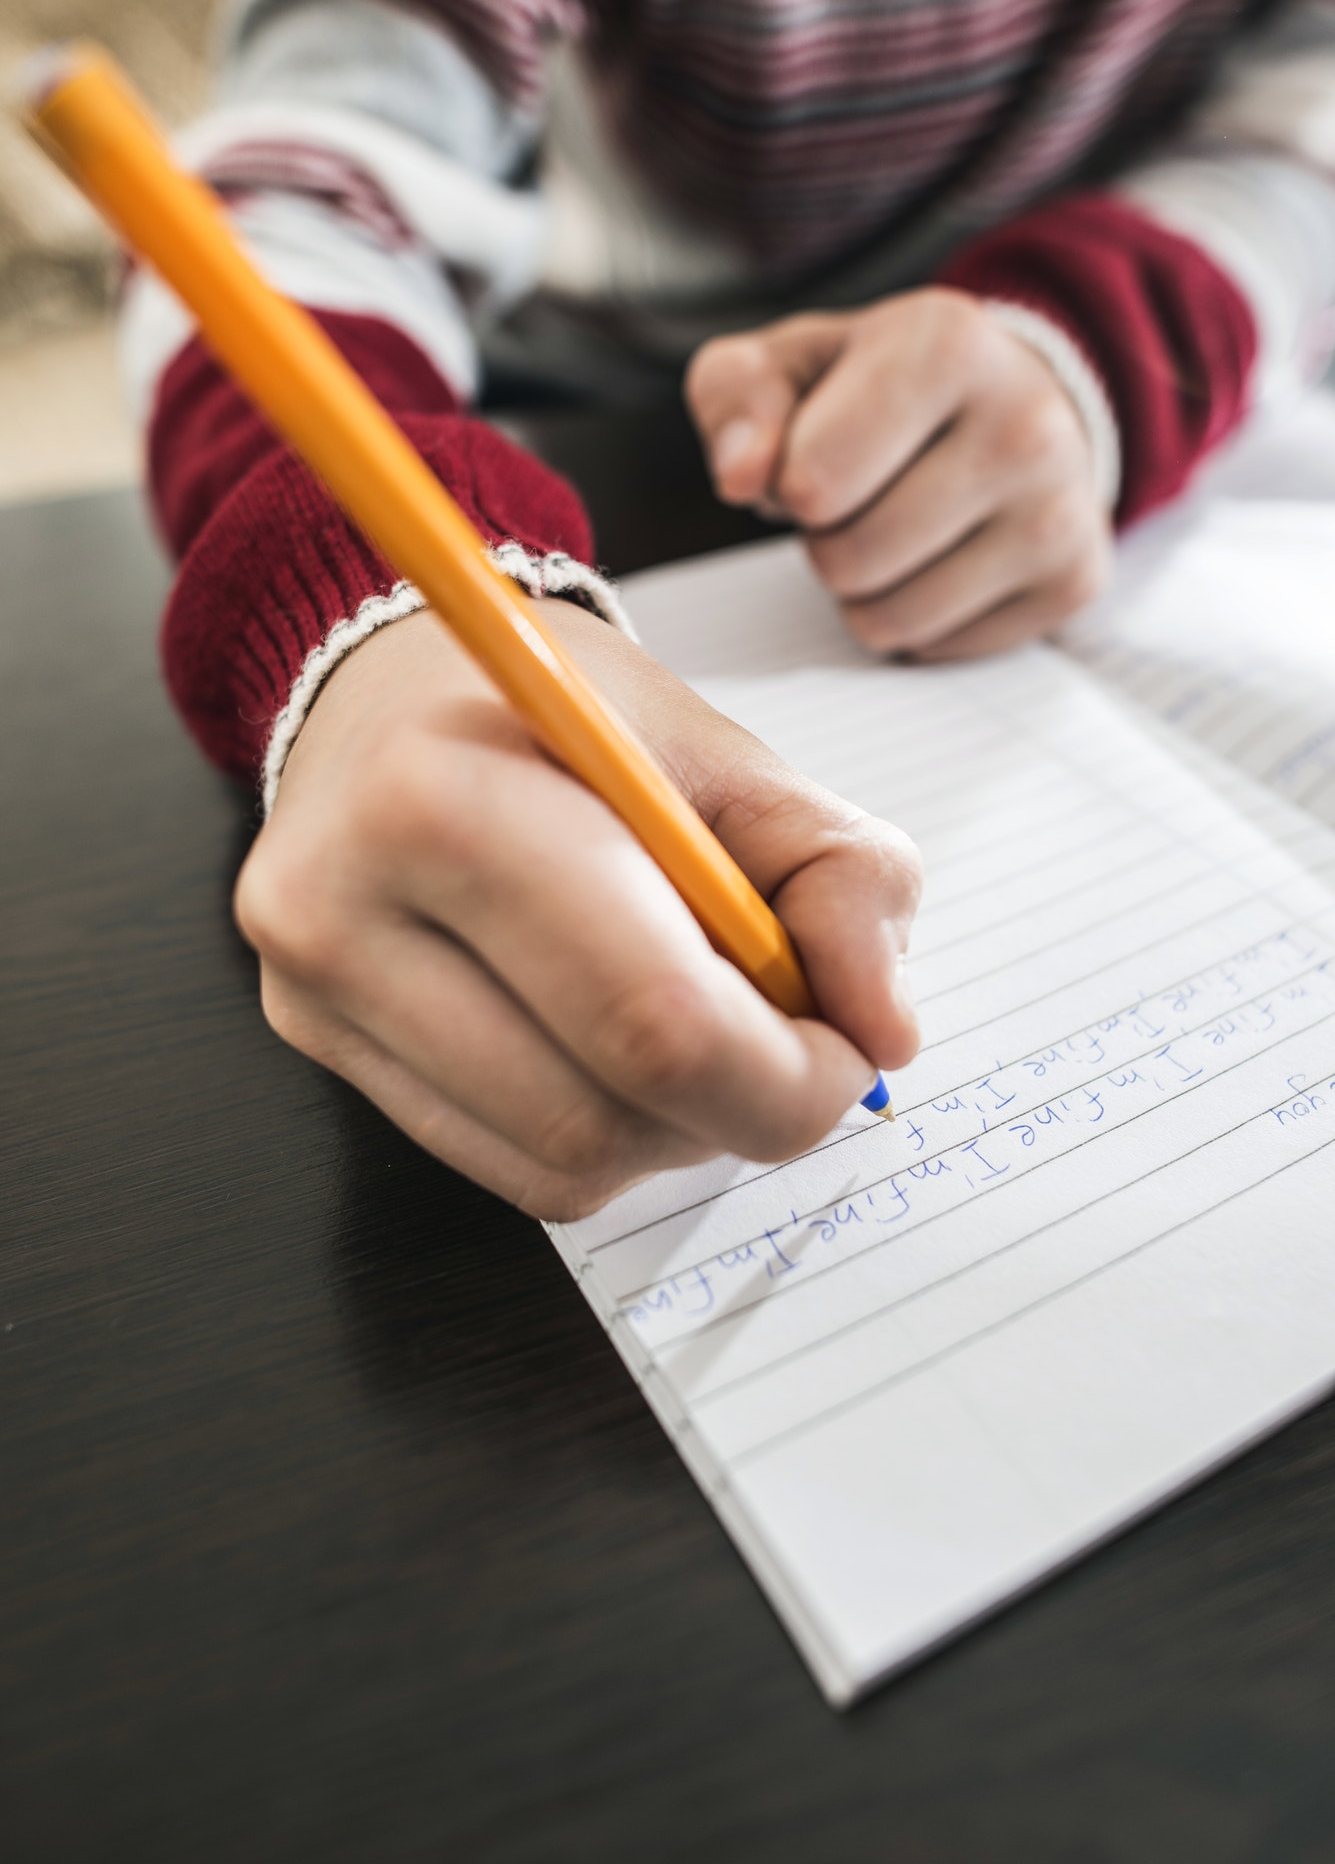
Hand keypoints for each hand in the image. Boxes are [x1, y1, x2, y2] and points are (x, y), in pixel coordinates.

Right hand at [234, 603, 921, 1219]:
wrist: (395, 691)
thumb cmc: (570, 720)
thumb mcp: (732, 755)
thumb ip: (842, 878)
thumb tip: (882, 1030)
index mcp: (442, 798)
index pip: (651, 1018)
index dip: (786, 1075)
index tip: (847, 1051)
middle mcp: (342, 909)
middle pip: (603, 1116)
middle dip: (740, 1109)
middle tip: (792, 1047)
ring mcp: (313, 994)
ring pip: (562, 1167)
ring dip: (673, 1129)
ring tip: (692, 1027)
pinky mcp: (318, 1047)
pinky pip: (513, 1173)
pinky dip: (605, 1136)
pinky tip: (614, 1049)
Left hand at [687, 288, 1111, 659]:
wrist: (1013, 399)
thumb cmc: (879, 386)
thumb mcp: (788, 364)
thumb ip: (735, 399)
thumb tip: (741, 476)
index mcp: (947, 343)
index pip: (810, 483)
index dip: (787, 483)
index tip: (819, 449)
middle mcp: (1025, 422)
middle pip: (846, 560)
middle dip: (825, 540)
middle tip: (858, 497)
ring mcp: (1061, 510)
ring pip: (889, 619)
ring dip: (863, 590)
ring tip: (893, 527)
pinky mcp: (1074, 582)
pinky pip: (937, 650)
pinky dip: (917, 620)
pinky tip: (941, 558)